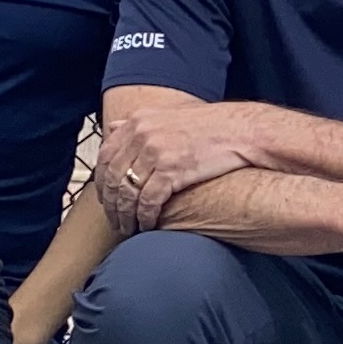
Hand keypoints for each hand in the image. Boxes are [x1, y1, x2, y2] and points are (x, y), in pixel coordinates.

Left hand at [97, 97, 270, 235]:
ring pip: (127, 192)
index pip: (105, 155)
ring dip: (125, 215)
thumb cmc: (209, 126)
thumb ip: (139, 123)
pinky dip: (145, 217)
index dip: (101, 181)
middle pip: (113, 176)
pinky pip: (148, 201)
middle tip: (113, 219)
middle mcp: (142, 134)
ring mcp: (156, 152)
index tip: (105, 198)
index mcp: (139, 121)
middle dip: (110, 204)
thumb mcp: (167, 115)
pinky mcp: (172, 170)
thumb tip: (114, 127)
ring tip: (128, 228)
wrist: (241, 130)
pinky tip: (148, 226)